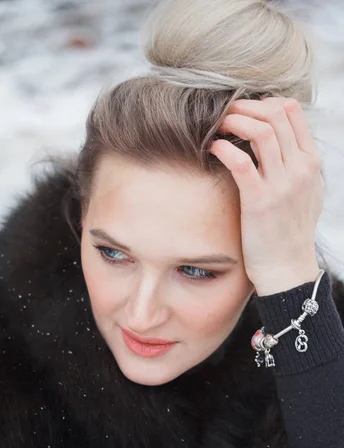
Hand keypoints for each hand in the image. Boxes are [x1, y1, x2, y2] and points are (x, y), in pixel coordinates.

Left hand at [209, 97, 323, 295]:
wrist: (287, 267)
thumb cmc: (290, 230)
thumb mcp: (306, 192)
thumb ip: (298, 165)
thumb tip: (282, 142)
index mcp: (310, 162)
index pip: (293, 112)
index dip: (265, 103)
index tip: (246, 110)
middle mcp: (299, 169)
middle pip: (276, 115)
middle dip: (246, 107)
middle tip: (225, 113)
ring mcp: (281, 184)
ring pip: (261, 132)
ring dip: (234, 122)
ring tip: (218, 126)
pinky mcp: (259, 201)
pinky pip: (241, 163)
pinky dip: (224, 149)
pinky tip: (214, 148)